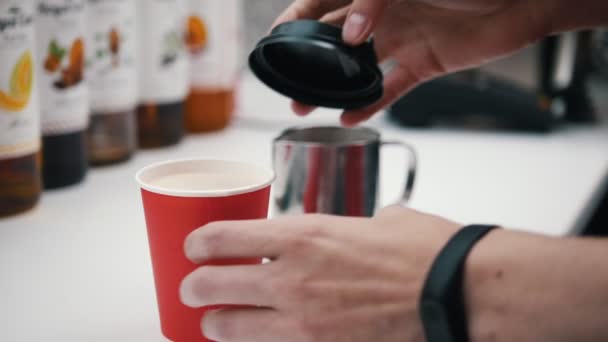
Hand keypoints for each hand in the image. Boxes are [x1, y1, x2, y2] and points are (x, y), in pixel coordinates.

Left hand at [179, 206, 459, 341]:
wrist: (454, 292)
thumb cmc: (421, 251)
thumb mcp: (376, 221)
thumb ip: (347, 227)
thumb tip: (347, 231)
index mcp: (304, 233)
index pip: (225, 237)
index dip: (199, 243)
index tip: (193, 247)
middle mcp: (292, 276)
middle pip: (213, 284)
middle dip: (194, 288)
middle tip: (193, 289)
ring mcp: (302, 318)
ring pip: (229, 327)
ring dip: (215, 324)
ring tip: (212, 322)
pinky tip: (255, 340)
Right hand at [274, 0, 553, 125]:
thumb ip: (374, 0)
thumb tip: (350, 35)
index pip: (323, 1)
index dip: (297, 19)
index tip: (276, 39)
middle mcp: (383, 12)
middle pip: (334, 40)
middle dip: (309, 62)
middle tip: (290, 86)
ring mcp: (403, 39)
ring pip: (357, 68)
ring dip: (333, 88)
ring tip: (310, 108)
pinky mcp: (424, 63)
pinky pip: (391, 88)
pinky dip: (371, 104)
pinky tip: (351, 117)